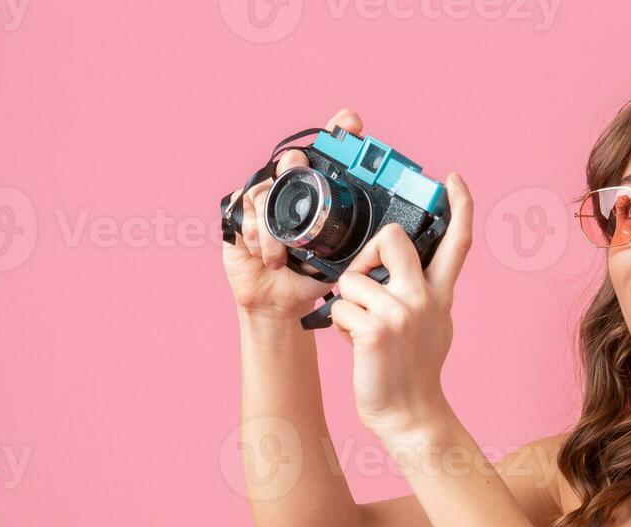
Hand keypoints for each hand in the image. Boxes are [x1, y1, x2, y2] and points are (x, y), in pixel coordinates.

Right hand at [221, 108, 365, 321]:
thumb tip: (390, 232)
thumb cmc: (312, 274)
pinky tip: (267, 257)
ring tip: (283, 257)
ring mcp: (264, 198)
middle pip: (292, 160)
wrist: (282, 301)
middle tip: (301, 171)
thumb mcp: (343, 258)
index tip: (351, 121)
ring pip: (266, 189)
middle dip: (296, 166)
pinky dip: (257, 236)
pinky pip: (247, 210)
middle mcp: (291, 189)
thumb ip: (360, 241)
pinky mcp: (241, 212)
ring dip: (275, 229)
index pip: (329, 153)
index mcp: (319, 193)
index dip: (338, 131)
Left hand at [330, 170, 473, 440]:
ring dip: (347, 302)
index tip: (453, 179)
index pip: (457, 242)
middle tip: (366, 279)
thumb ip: (423, 292)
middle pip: (393, 238)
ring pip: (352, 278)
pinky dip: (339, 325)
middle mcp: (425, 298)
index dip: (459, 206)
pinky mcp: (374, 330)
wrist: (409, 414)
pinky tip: (354, 344)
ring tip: (360, 327)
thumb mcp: (433, 324)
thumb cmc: (413, 370)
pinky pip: (340, 306)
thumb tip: (399, 266)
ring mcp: (401, 313)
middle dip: (369, 252)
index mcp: (440, 294)